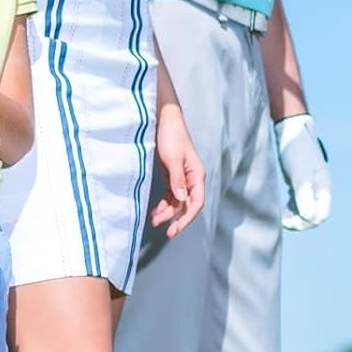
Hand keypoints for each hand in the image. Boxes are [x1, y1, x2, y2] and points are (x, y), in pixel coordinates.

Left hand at [151, 102, 204, 237]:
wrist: (164, 119)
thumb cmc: (171, 136)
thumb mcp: (172, 159)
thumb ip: (177, 180)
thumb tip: (182, 199)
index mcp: (197, 174)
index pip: (196, 202)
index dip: (188, 218)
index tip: (176, 228)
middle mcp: (192, 178)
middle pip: (187, 204)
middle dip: (177, 218)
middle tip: (167, 231)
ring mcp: (182, 177)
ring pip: (178, 201)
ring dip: (168, 212)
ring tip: (155, 220)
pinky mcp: (172, 174)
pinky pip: (171, 194)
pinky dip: (164, 203)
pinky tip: (155, 210)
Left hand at [276, 113, 330, 230]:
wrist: (290, 130)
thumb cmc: (295, 150)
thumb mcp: (299, 173)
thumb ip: (304, 195)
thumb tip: (310, 219)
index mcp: (323, 186)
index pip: (321, 214)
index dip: (306, 222)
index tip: (288, 219)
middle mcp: (319, 188)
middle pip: (315, 215)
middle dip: (300, 222)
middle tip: (282, 221)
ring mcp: (310, 186)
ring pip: (306, 211)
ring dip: (295, 217)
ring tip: (280, 216)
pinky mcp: (300, 183)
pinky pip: (299, 204)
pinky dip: (291, 210)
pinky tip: (280, 209)